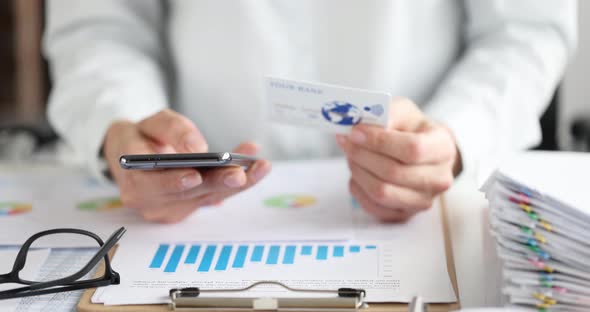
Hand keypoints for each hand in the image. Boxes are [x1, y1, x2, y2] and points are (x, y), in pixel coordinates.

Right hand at [103, 109, 270, 222]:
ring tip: (259, 167)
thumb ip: (170, 129)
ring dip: (237, 184)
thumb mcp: (147, 123)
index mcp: (133, 181)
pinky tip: (256, 168)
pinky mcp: (191, 208)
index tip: (194, 175)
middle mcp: (151, 202)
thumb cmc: (138, 139)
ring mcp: (172, 209)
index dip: (173, 182)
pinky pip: (216, 196)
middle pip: (187, 194)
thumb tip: (196, 147)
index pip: (151, 185)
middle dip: (216, 183)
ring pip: (208, 197)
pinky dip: (238, 183)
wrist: (132, 156)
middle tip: (239, 174)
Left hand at [336, 97, 460, 221]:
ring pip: (382, 192)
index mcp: (443, 148)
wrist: (422, 152)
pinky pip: (374, 207)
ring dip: (358, 172)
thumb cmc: (411, 129)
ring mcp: (424, 200)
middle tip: (345, 141)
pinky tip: (357, 174)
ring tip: (351, 156)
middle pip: (393, 172)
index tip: (355, 132)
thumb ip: (386, 114)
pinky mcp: (406, 214)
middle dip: (362, 155)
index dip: (379, 141)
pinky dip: (359, 190)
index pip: (412, 149)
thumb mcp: (403, 111)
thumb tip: (362, 129)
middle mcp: (439, 178)